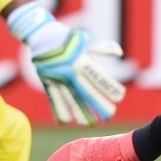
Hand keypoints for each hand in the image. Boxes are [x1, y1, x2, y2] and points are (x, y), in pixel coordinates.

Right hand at [6, 2, 125, 125]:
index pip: (98, 77)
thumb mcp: (86, 39)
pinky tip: (66, 121)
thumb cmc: (68, 38)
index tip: (119, 96)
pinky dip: (59, 111)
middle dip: (98, 105)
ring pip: (70, 99)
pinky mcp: (47, 83)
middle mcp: (70, 72)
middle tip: (109, 116)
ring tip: (90, 124)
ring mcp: (57, 79)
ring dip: (80, 113)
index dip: (109, 87)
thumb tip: (119, 53)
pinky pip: (53, 99)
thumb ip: (102, 47)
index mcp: (81, 60)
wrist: (41, 36)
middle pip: (86, 92)